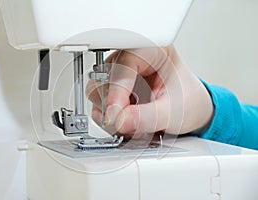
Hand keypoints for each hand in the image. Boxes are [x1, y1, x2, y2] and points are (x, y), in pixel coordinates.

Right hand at [86, 46, 212, 138]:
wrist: (191, 111)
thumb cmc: (188, 101)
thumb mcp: (173, 111)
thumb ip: (147, 117)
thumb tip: (119, 120)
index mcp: (152, 50)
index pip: (123, 65)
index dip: (117, 90)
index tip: (115, 115)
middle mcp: (132, 58)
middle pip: (103, 77)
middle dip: (111, 105)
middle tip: (123, 122)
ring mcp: (121, 73)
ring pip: (97, 91)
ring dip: (108, 113)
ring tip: (129, 125)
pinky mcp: (115, 88)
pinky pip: (99, 103)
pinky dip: (109, 118)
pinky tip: (125, 123)